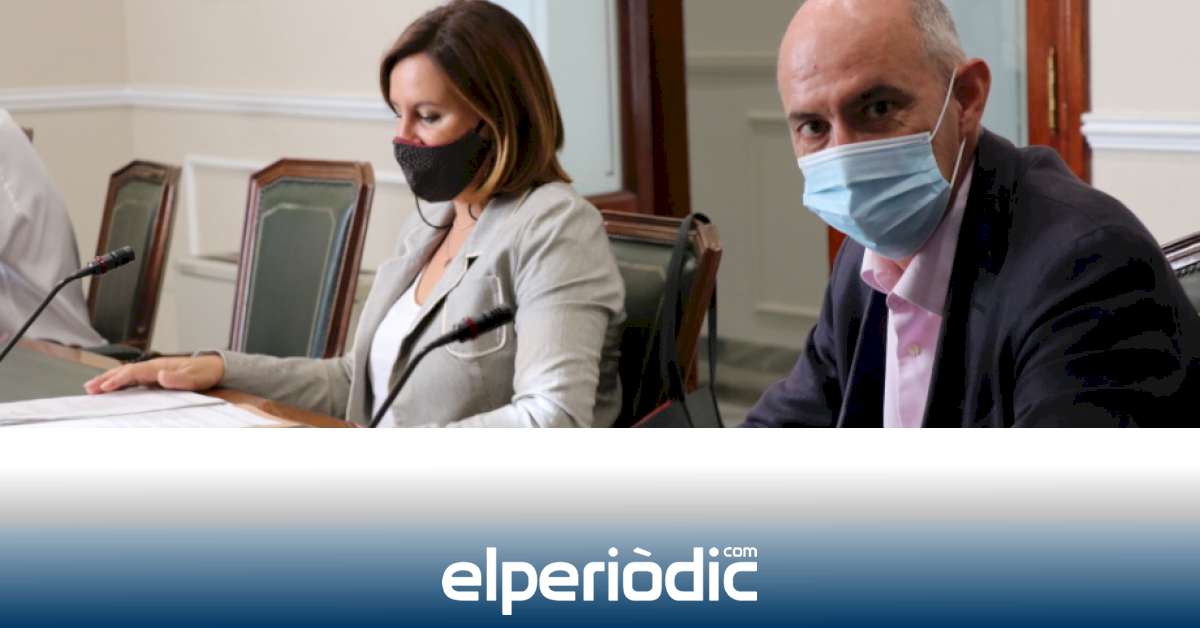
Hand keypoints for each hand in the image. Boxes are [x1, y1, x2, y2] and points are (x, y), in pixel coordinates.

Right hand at [84, 356, 225, 393]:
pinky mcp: (154, 377)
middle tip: (89, 388)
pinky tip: (110, 388)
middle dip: (106, 379)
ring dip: (109, 380)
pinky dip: (119, 383)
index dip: (118, 379)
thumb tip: (161, 376)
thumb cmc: (203, 372)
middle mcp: (153, 367)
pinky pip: (132, 380)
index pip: (133, 372)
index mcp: (159, 366)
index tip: (105, 387)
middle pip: (125, 372)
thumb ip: (177, 379)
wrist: (213, 368)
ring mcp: (152, 372)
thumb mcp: (194, 378)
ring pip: (126, 375)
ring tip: (92, 387)